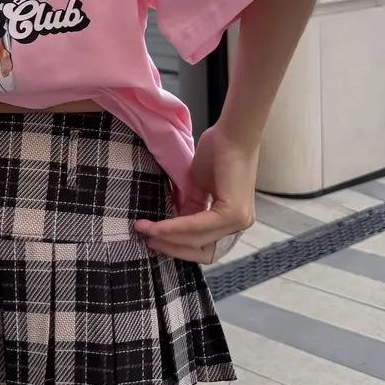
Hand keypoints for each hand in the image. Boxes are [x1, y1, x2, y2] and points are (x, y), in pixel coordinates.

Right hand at [133, 123, 256, 263]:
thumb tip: (173, 226)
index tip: (155, 239)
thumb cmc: (218, 153)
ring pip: (198, 241)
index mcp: (232, 221)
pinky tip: (158, 225)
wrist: (232, 133)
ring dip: (168, 237)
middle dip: (171, 247)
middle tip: (147, 239)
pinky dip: (175, 227)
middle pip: (202, 251)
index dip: (178, 246)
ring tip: (145, 230)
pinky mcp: (232, 213)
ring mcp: (238, 222)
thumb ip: (191, 209)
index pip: (204, 246)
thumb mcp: (198, 187)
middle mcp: (239, 226)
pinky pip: (198, 226)